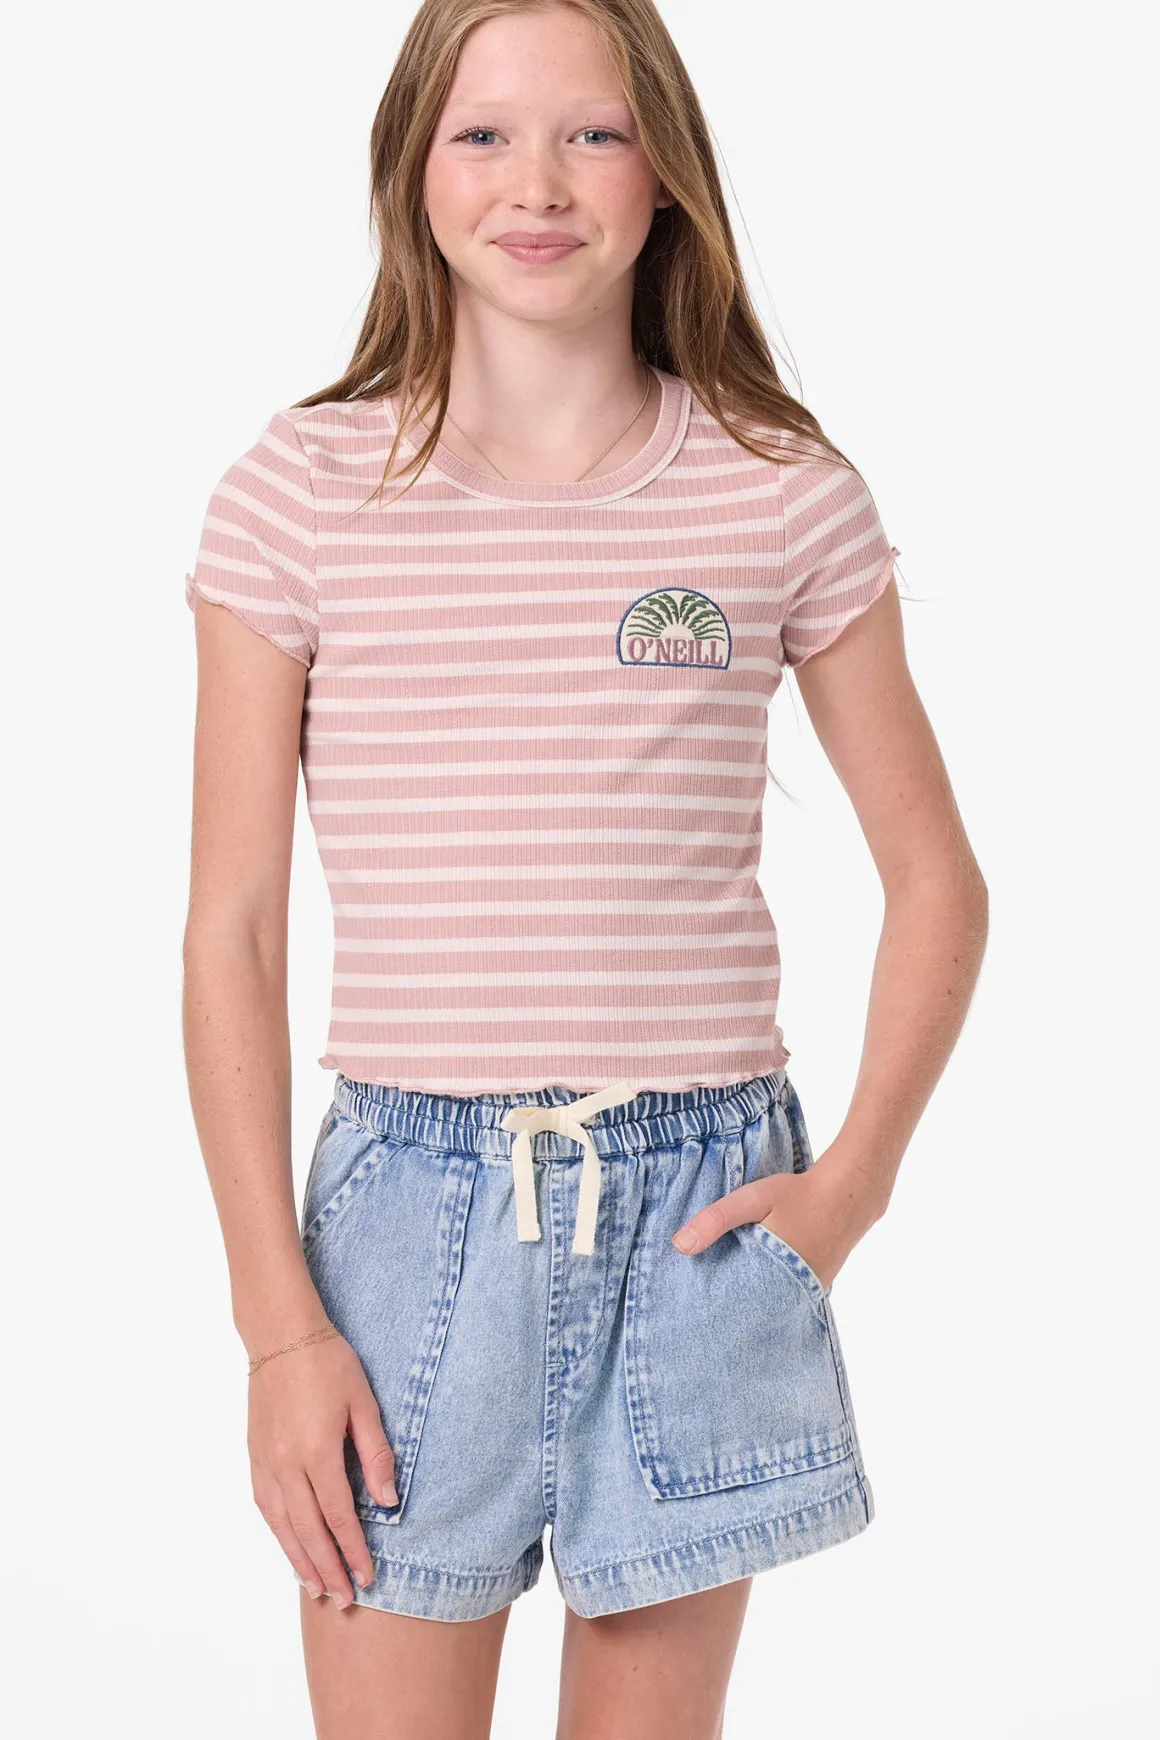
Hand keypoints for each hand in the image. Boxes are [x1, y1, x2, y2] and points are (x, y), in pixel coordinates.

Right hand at [247, 1331, 396, 1608]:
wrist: (281, 1336)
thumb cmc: (329, 1363)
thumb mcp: (363, 1402)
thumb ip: (376, 1453)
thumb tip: (388, 1501)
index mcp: (316, 1451)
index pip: (338, 1516)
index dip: (353, 1551)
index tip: (367, 1577)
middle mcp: (286, 1464)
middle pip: (308, 1531)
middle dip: (327, 1568)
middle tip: (343, 1599)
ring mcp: (265, 1462)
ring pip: (282, 1525)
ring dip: (299, 1560)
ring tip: (315, 1588)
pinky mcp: (254, 1456)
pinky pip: (266, 1506)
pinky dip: (279, 1534)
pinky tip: (290, 1548)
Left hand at [670, 1157, 872, 1292]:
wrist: (850, 1194)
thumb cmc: (798, 1195)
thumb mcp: (752, 1199)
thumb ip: (716, 1220)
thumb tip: (679, 1245)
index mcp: (771, 1277)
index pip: (733, 1307)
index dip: (712, 1308)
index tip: (690, 1311)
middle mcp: (792, 1292)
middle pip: (751, 1311)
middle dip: (728, 1309)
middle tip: (699, 1312)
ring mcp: (808, 1292)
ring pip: (770, 1304)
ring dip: (749, 1301)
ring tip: (721, 1300)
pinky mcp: (817, 1285)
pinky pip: (786, 1295)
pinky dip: (769, 1291)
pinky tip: (754, 1282)